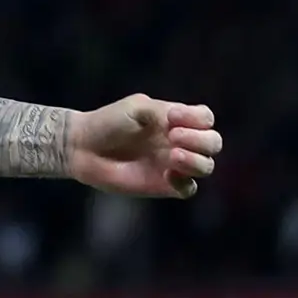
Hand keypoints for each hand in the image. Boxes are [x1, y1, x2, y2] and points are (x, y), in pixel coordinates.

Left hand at [70, 94, 219, 197]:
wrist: (83, 147)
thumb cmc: (109, 122)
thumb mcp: (136, 108)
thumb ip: (160, 112)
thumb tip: (178, 125)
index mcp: (176, 120)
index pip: (206, 119)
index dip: (197, 118)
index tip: (171, 117)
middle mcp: (179, 142)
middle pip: (213, 143)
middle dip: (201, 140)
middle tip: (173, 136)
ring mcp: (174, 165)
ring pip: (206, 167)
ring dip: (196, 160)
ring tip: (172, 155)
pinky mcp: (165, 186)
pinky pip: (189, 189)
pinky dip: (185, 181)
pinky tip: (168, 174)